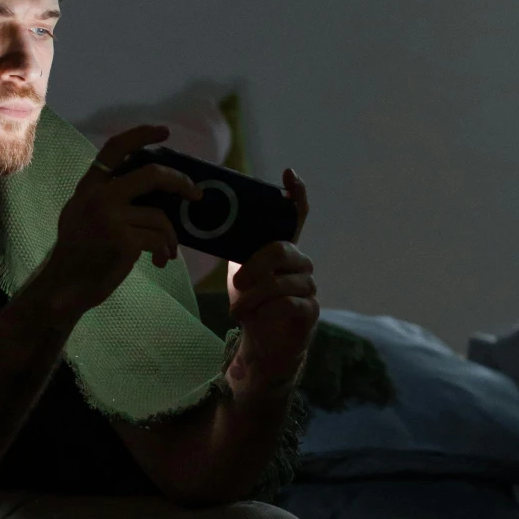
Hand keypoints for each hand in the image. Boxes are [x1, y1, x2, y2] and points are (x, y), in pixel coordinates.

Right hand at [37, 125, 200, 319]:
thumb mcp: (82, 213)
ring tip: (168, 250)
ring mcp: (110, 218)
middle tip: (196, 194)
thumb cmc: (78, 252)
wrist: (65, 286)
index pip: (115, 148)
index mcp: (90, 186)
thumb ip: (107, 196)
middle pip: (151, 175)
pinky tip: (160, 262)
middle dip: (180, 182)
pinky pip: (158, 240)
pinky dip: (165, 251)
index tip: (164, 131)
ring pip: (160, 217)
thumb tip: (150, 189)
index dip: (141, 134)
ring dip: (171, 237)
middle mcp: (99, 197)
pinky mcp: (123, 241)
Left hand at [226, 170, 317, 393]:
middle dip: (255, 266)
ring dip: (254, 297)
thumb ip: (238, 250)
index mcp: (283, 249)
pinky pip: (288, 303)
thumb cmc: (252, 304)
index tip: (288, 174)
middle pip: (282, 250)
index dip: (296, 194)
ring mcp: (309, 286)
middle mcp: (301, 263)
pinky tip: (256, 319)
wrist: (262, 343)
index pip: (297, 215)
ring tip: (238, 310)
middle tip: (237, 284)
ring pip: (281, 281)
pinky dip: (266, 311)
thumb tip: (208, 224)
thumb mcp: (239, 273)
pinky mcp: (310, 310)